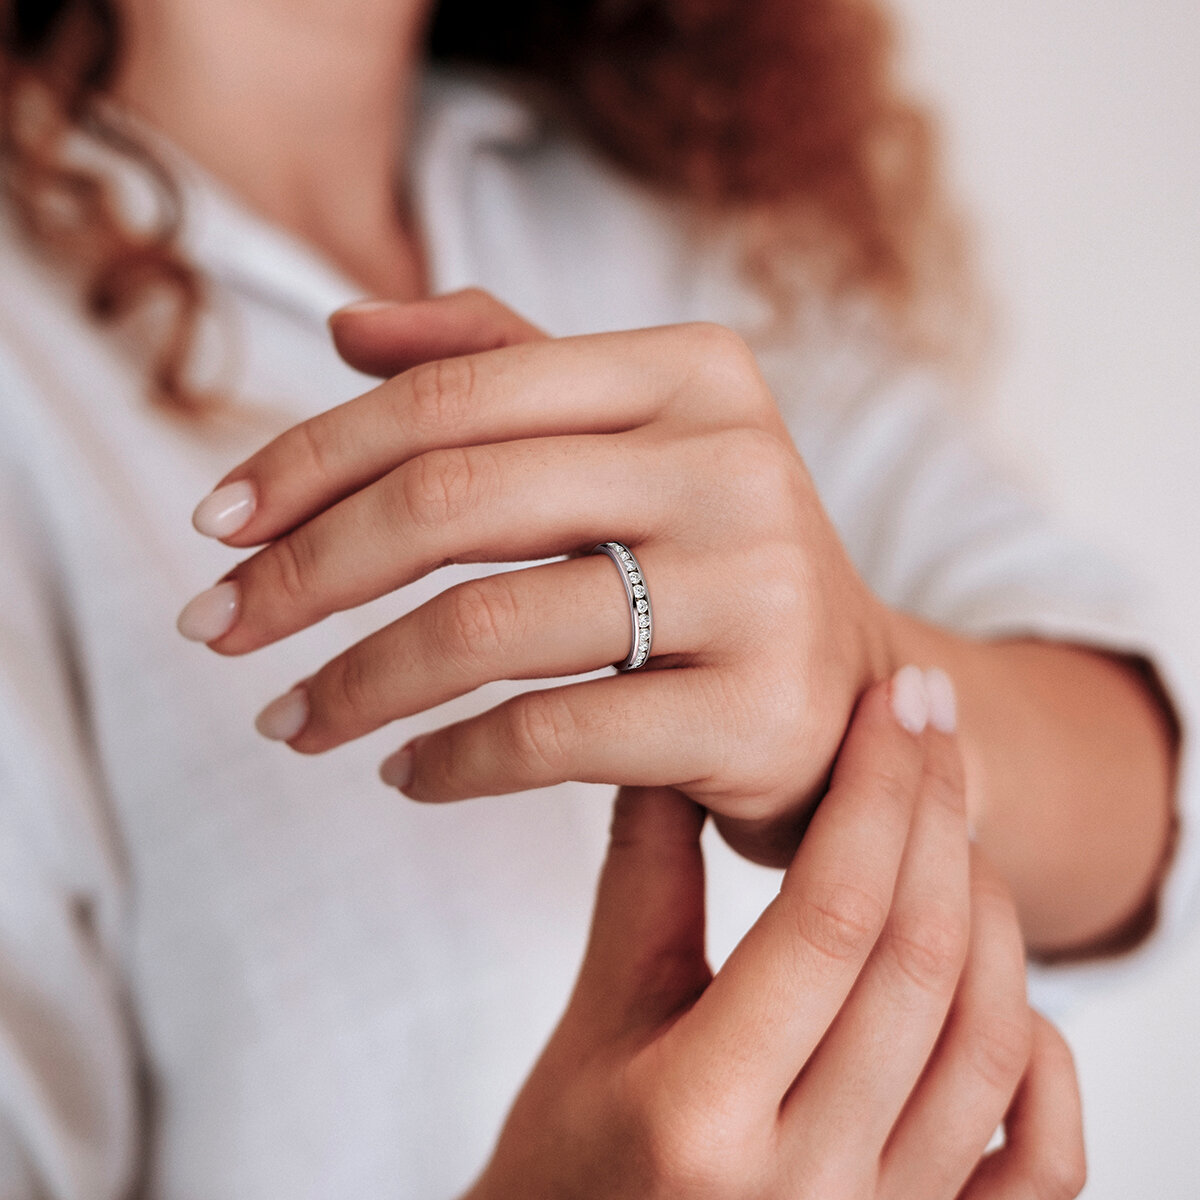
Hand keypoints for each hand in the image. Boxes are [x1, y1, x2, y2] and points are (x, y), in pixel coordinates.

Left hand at [181, 289, 895, 863]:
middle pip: (454, 498)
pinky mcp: (759, 711)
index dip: (309, 458)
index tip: (216, 526)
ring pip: (486, 628)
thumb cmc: (713, 570)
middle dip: (303, 572)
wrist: (856, 703)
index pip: (454, 396)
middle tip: (218, 629)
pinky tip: (404, 773)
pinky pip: (549, 735)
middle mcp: (738, 460)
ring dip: (354, 684)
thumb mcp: (631, 446)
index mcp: (695, 370)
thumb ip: (500, 369)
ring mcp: (758, 586)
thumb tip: (346, 327)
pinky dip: (446, 763)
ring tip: (290, 722)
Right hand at [462, 671, 1084, 1198]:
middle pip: (921, 961)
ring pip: (990, 1041)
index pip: (827, 916)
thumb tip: (673, 747)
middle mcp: (803, 1183)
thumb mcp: (593, 1019)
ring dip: (990, 914)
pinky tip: (1008, 993)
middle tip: (931, 726)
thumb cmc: (568, 1162)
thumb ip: (643, 878)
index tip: (894, 704)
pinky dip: (1046, 1062)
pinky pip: (1041, 1165)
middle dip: (936, 816)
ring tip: (952, 836)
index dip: (872, 792)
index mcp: (699, 1111)